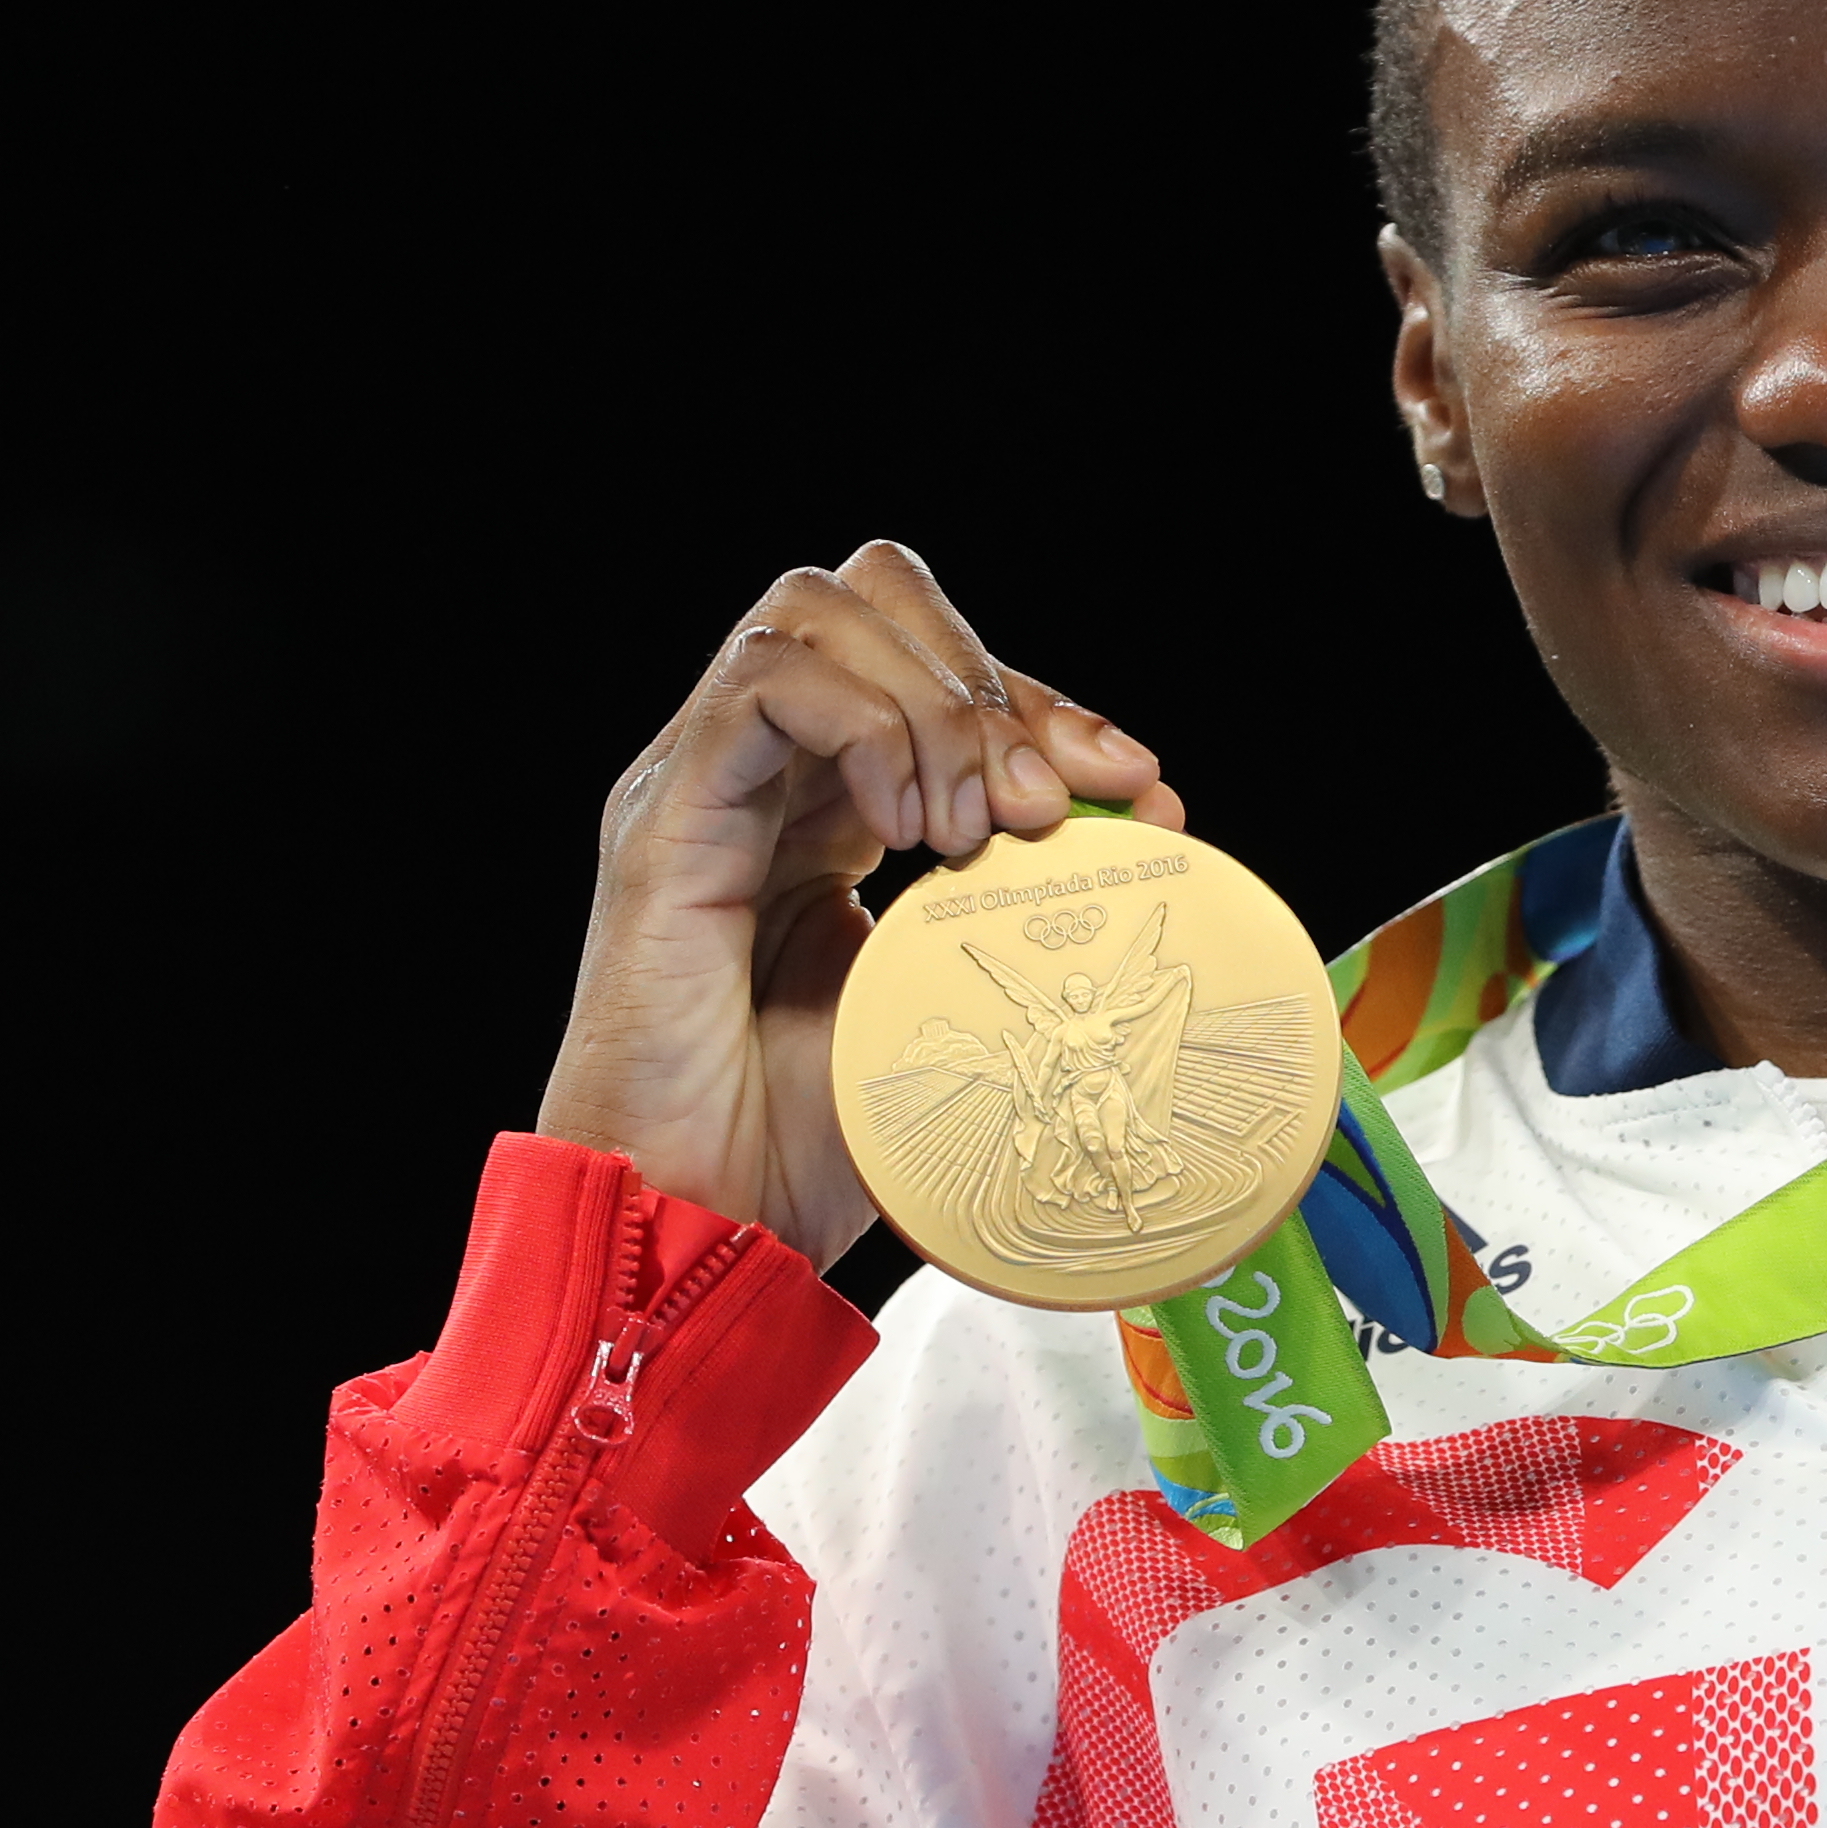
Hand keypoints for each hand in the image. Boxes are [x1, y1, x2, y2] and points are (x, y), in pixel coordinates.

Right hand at [536, 541, 1180, 1264]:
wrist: (700, 1227)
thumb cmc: (806, 1148)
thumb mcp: (959, 1005)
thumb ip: (1035, 908)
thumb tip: (1159, 825)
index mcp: (826, 811)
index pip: (936, 674)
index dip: (1048, 708)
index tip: (1139, 785)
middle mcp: (759, 777)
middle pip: (873, 600)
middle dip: (992, 678)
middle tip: (1052, 800)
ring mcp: (703, 785)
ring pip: (820, 614)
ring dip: (935, 703)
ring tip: (975, 828)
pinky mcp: (667, 819)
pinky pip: (769, 686)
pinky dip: (868, 729)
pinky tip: (907, 830)